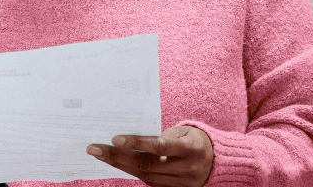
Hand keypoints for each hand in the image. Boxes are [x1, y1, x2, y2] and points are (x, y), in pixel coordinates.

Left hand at [87, 126, 213, 186]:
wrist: (217, 162)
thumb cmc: (195, 140)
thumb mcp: (185, 131)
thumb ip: (162, 135)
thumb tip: (131, 138)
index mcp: (191, 148)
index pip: (160, 147)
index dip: (137, 143)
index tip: (115, 138)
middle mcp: (186, 168)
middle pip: (146, 165)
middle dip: (117, 157)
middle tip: (95, 149)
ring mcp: (180, 183)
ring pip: (144, 176)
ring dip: (119, 165)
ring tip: (100, 155)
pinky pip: (148, 182)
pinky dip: (131, 171)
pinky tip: (116, 162)